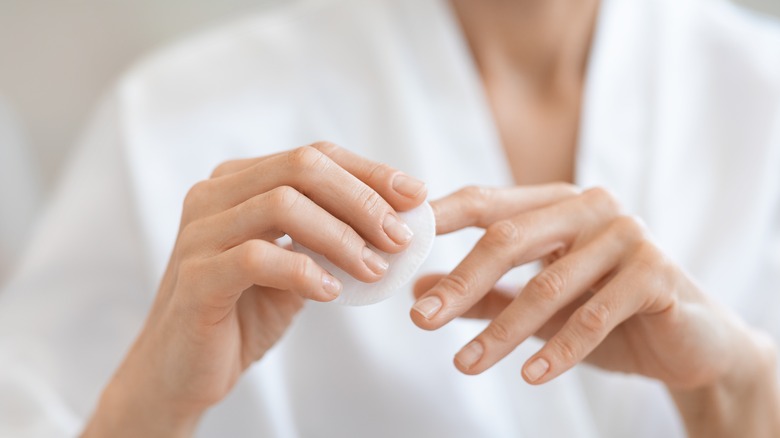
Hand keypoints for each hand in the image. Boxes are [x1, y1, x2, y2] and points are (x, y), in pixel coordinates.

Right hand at [84, 142, 426, 436]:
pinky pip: (257, 257)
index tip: (415, 195)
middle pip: (301, 168)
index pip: (313, 156)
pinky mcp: (195, 276)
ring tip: (376, 269)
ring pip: (281, 205)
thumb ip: (330, 236)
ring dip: (342, 236)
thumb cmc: (244, 311)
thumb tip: (398, 221)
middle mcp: (213, 195)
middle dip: (362, 199)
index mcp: (238, 182)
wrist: (184, 368)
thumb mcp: (295, 263)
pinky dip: (304, 270)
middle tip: (401, 236)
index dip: (369, 171)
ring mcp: (199, 232)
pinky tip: (332, 292)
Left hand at [410, 184, 773, 390]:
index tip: (396, 244)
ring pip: (547, 284)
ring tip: (465, 365)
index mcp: (555, 203)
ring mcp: (627, 235)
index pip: (484, 202)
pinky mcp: (657, 273)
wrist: (689, 341)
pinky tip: (530, 376)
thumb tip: (418, 293)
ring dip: (501, 331)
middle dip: (460, 283)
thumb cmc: (605, 312)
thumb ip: (482, 294)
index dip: (438, 219)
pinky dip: (559, 349)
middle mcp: (589, 208)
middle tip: (420, 321)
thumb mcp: (536, 304)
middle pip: (507, 238)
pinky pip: (596, 314)